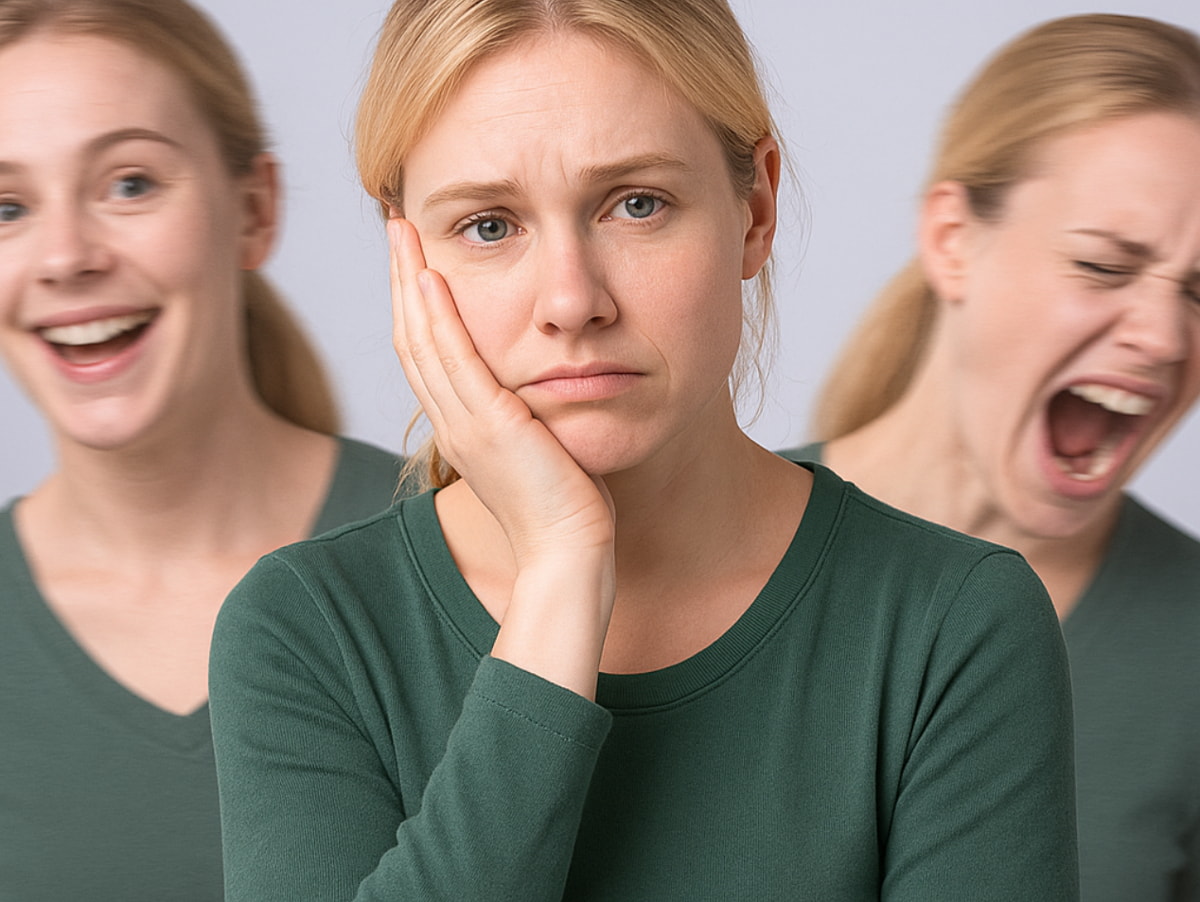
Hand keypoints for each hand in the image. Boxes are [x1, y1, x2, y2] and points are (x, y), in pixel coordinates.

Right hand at [389, 217, 615, 695]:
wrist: (569, 551)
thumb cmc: (566, 504)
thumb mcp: (541, 445)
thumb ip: (532, 411)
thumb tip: (549, 379)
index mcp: (461, 425)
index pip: (426, 351)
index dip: (415, 300)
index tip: (416, 255)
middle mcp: (452, 421)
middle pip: (411, 336)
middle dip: (402, 278)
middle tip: (397, 224)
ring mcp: (463, 424)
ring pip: (421, 340)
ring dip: (411, 282)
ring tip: (403, 232)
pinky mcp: (487, 426)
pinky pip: (454, 361)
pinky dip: (440, 318)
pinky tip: (434, 278)